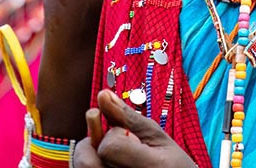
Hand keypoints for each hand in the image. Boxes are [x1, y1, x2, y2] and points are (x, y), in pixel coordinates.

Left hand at [72, 90, 197, 167]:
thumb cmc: (173, 166)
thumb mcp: (158, 138)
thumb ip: (128, 118)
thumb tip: (103, 94)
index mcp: (149, 167)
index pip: (108, 147)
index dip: (114, 135)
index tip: (131, 139)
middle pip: (85, 161)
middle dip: (95, 146)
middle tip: (115, 147)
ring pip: (82, 167)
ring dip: (92, 157)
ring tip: (114, 158)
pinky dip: (94, 165)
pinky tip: (111, 164)